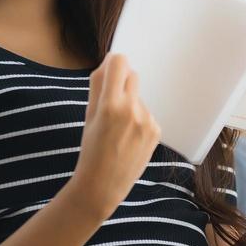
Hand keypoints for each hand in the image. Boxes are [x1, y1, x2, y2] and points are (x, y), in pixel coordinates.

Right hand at [69, 52, 162, 219]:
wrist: (103, 184)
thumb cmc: (91, 149)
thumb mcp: (88, 115)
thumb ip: (97, 85)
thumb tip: (108, 62)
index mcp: (110, 104)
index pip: (119, 63)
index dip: (113, 63)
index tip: (110, 68)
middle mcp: (132, 110)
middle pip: (133, 75)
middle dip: (122, 82)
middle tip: (111, 101)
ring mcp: (147, 121)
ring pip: (139, 98)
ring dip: (130, 105)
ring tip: (118, 130)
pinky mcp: (156, 131)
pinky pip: (147, 114)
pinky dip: (138, 120)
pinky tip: (128, 138)